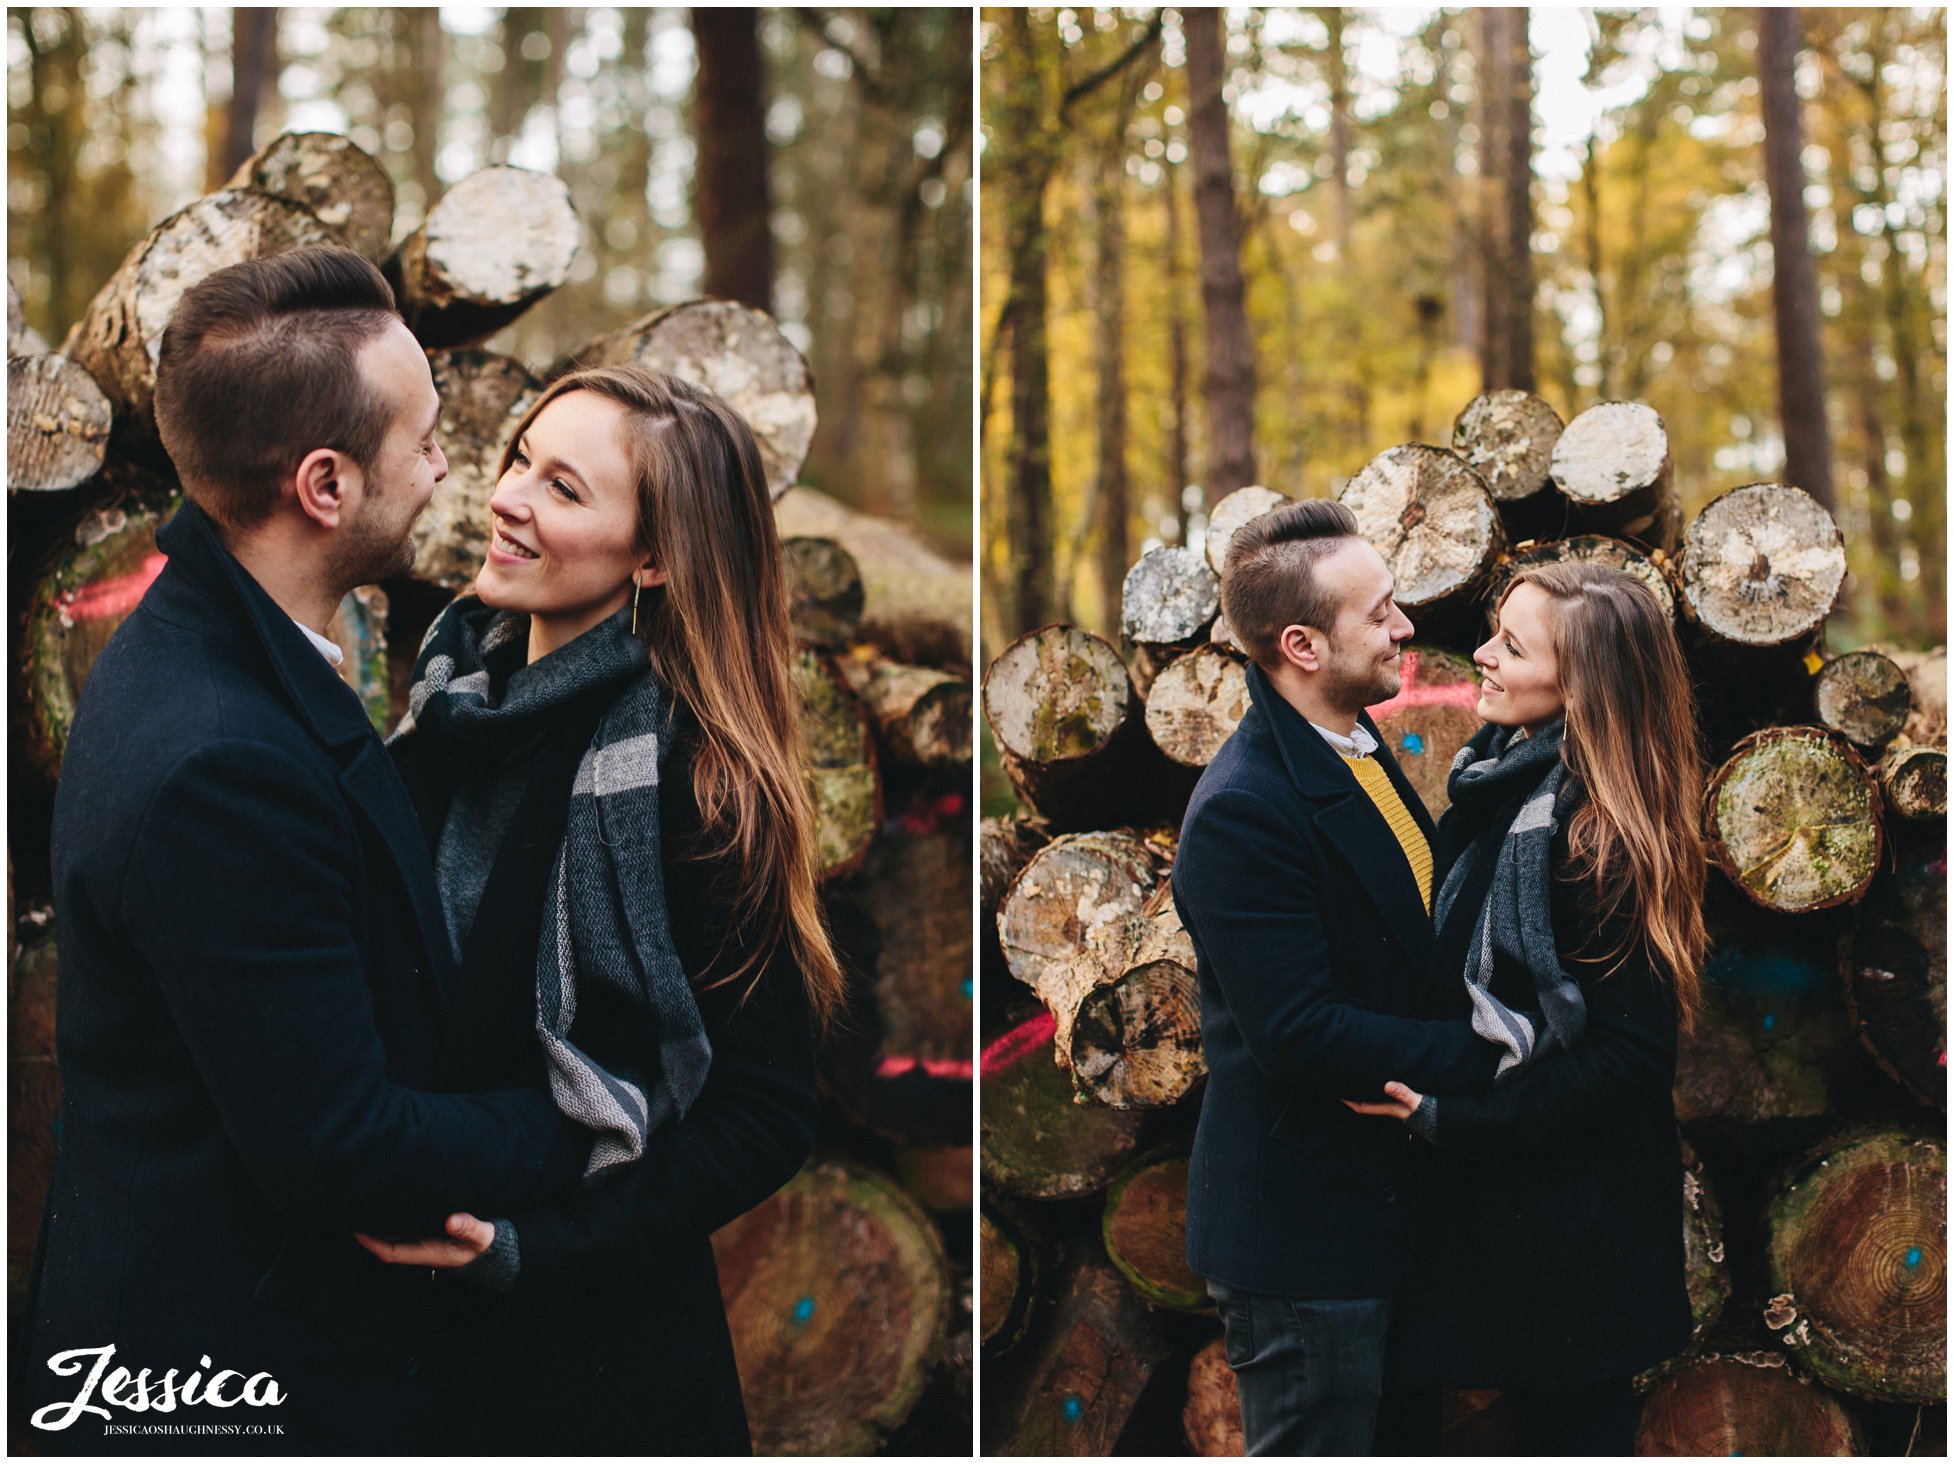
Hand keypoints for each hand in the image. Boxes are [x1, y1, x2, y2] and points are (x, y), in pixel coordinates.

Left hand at [354, 1212, 494, 1268]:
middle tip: (353, 1208)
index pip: (390, 1251)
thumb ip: (469, 1228)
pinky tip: (388, 1201)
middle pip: (386, 1241)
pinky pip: (404, 1226)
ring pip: (393, 1233)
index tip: (356, 1230)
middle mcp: (420, 1247)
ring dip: (379, 1222)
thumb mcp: (481, 1237)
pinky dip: (393, 1217)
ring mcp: (423, 1240)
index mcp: (427, 1252)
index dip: (371, 1243)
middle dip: (369, 1230)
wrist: (490, 1250)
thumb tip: (452, 1220)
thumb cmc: (483, 1245)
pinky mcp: (428, 1231)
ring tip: (365, 1202)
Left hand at [1342, 1081, 1422, 1121]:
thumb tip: (1387, 1085)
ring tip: (1357, 1080)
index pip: (1363, 1106)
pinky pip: (1386, 1096)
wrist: (1444, 1123)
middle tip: (1342, 1083)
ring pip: (1376, 1099)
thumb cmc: (1428, 1113)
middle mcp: (1390, 1108)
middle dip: (1354, 1095)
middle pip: (1366, 1102)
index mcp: (1388, 1108)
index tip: (1337, 1094)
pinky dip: (1379, 1089)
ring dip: (1366, 1092)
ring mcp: (1397, 1107)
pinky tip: (1380, 1082)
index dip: (1349, 1101)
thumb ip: (1403, 1093)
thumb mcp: (1415, 1101)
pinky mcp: (1404, 1104)